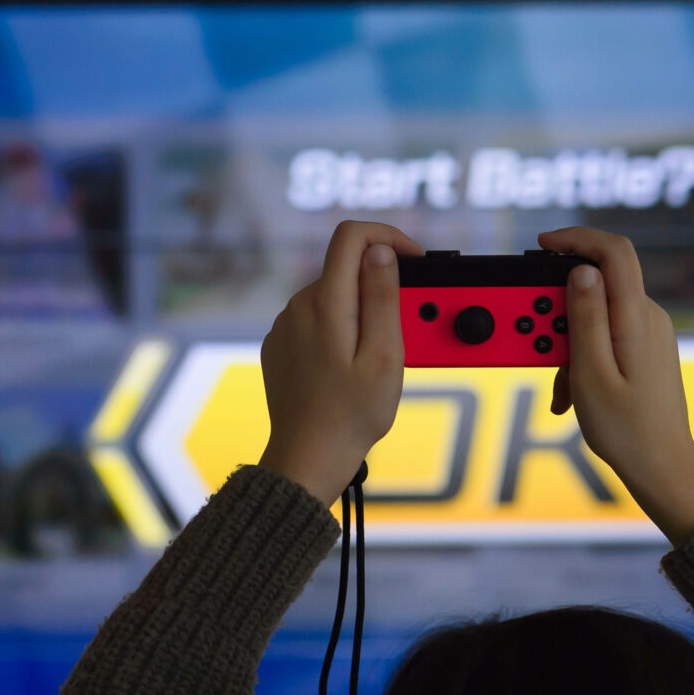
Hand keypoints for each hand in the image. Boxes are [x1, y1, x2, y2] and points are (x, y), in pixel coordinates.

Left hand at [258, 220, 424, 505]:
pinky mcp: (280, 346)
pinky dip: (341, 331)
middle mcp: (297, 307)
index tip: (413, 260)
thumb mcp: (384, 357)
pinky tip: (351, 369)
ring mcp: (285, 327)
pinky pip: (317, 322)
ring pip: (333, 298)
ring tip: (377, 360)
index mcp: (325, 304)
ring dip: (361, 314)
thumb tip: (380, 252)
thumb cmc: (352, 415)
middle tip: (405, 333)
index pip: (351, 236)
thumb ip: (384, 298)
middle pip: (346, 271)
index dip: (387, 237)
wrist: (308, 458)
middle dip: (380, 288)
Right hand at [540, 226, 693, 544]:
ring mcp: (650, 334)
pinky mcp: (645, 350)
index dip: (576, 237)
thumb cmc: (627, 431)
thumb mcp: (592, 374)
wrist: (663, 468)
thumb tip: (581, 269)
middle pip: (596, 285)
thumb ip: (585, 317)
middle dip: (559, 312)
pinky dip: (581, 357)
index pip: (613, 251)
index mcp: (637, 319)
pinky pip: (605, 337)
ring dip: (567, 343)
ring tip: (562, 388)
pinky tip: (574, 393)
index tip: (542, 244)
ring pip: (595, 315)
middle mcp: (649, 318)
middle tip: (541, 350)